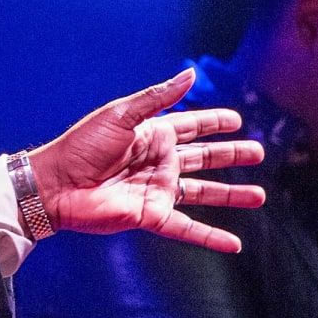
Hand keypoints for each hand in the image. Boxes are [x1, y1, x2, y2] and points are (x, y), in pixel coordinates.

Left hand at [27, 67, 265, 252]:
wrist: (57, 182)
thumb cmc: (83, 143)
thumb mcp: (121, 114)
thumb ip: (158, 98)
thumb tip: (190, 74)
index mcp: (150, 133)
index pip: (189, 125)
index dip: (212, 122)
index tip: (235, 119)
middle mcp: (158, 161)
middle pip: (203, 158)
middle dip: (229, 155)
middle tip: (258, 152)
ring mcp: (157, 189)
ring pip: (203, 193)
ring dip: (230, 195)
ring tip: (259, 195)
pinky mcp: (152, 216)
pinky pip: (188, 228)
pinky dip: (211, 237)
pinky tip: (234, 243)